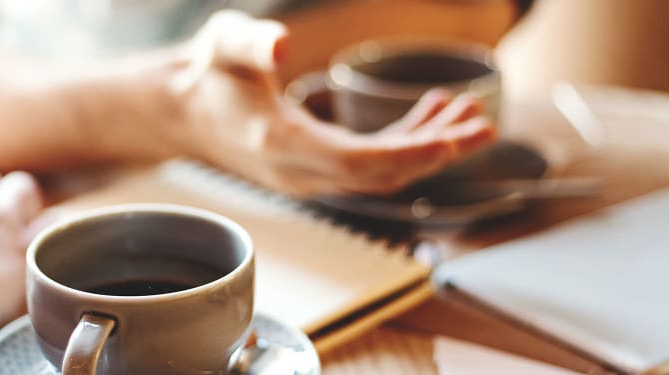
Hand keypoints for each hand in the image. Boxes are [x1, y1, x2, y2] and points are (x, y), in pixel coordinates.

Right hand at [171, 10, 496, 196]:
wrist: (184, 110)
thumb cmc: (207, 74)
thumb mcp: (224, 44)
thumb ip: (251, 41)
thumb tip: (284, 42)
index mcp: (279, 142)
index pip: (357, 163)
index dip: (409, 154)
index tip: (453, 139)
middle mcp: (298, 170)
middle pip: (380, 176)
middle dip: (436, 154)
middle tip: (484, 125)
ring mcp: (307, 176)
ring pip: (380, 175)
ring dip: (426, 149)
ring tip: (468, 115)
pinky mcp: (315, 169)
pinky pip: (370, 166)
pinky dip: (405, 144)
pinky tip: (430, 113)